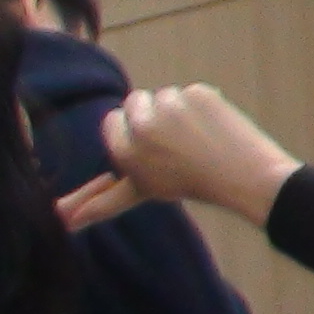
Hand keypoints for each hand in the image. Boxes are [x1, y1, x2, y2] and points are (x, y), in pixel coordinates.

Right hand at [91, 84, 302, 228]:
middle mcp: (142, 125)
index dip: (133, 130)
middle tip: (175, 139)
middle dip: (151, 115)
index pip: (112, 121)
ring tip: (196, 137)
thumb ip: (104, 201)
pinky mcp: (198, 93)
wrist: (247, 177)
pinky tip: (214, 126)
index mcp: (124, 150)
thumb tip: (65, 221)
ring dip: (178, 109)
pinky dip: (203, 104)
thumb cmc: (193, 184)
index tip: (152, 143)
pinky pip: (193, 92)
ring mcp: (172, 106)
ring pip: (165, 95)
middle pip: (136, 101)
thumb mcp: (145, 190)